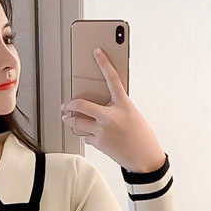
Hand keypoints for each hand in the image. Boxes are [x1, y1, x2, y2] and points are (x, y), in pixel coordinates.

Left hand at [61, 47, 165, 172]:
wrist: (144, 158)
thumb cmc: (141, 136)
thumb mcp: (132, 114)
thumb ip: (117, 107)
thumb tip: (102, 105)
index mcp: (123, 104)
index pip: (112, 78)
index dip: (104, 63)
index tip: (97, 52)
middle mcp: (110, 116)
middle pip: (81, 105)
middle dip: (69, 105)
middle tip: (66, 105)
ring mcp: (102, 130)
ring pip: (77, 123)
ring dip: (70, 120)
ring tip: (68, 118)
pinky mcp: (98, 143)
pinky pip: (86, 136)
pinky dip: (87, 135)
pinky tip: (91, 135)